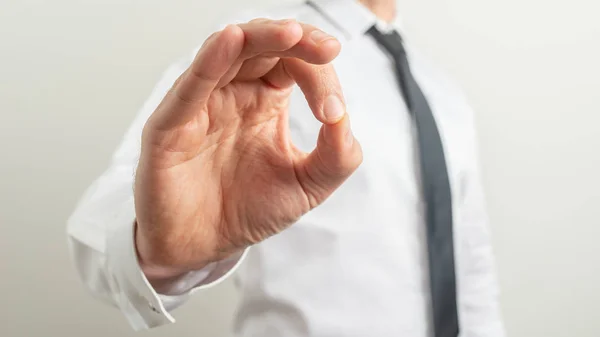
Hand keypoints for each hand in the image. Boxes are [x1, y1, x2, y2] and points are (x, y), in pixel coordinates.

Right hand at [134, 19, 361, 281]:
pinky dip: (210, 61)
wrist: (204, 248)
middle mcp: (233, 94)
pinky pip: (190, 87)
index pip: (295, 66)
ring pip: (226, 52)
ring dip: (259, 37)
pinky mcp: (171, 126)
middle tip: (328, 48)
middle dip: (297, 40)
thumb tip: (344, 118)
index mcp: (265, 101)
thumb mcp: (308, 185)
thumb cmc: (249, 210)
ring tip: (291, 33)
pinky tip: (230, 41)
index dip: (321, 80)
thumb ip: (336, 155)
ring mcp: (202, 105)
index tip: (334, 113)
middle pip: (263, 46)